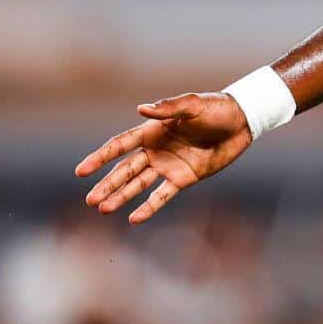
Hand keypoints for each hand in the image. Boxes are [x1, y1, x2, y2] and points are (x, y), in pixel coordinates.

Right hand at [74, 93, 253, 222]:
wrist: (241, 122)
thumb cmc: (216, 108)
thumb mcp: (193, 105)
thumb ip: (168, 108)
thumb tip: (141, 109)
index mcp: (152, 131)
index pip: (120, 146)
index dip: (100, 157)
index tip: (81, 171)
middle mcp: (155, 150)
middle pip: (124, 170)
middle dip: (106, 184)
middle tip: (89, 200)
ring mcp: (168, 165)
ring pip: (138, 185)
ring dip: (120, 197)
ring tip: (102, 209)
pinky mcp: (183, 178)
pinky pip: (162, 196)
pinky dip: (148, 207)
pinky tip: (133, 219)